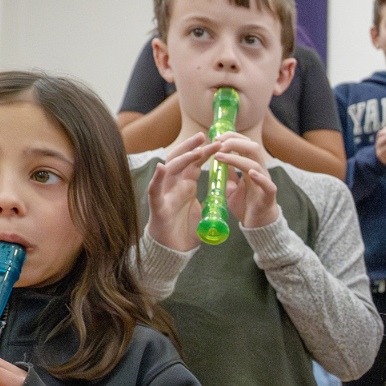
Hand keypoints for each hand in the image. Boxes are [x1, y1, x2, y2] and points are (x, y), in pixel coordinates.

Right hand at [145, 131, 222, 251]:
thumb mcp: (205, 210)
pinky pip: (155, 191)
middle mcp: (174, 186)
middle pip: (181, 160)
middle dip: (192, 147)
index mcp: (186, 185)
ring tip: (195, 150)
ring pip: (170, 170)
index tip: (216, 140)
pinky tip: (161, 168)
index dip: (204, 151)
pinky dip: (157, 179)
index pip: (195, 163)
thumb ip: (214, 199)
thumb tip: (230, 190)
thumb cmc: (187, 229)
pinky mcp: (158, 207)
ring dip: (182, 158)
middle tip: (204, 135)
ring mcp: (165, 194)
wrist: (174, 250)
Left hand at [212, 132, 280, 229]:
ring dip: (236, 158)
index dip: (231, 137)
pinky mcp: (268, 197)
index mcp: (250, 166)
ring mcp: (265, 183)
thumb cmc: (245, 204)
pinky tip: (251, 173)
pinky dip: (260, 178)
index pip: (244, 143)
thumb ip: (227, 175)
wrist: (258, 225)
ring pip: (255, 164)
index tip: (216, 138)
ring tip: (220, 157)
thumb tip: (215, 163)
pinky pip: (268, 185)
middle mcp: (259, 171)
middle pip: (252, 147)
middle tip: (217, 144)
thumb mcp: (231, 187)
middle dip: (234, 142)